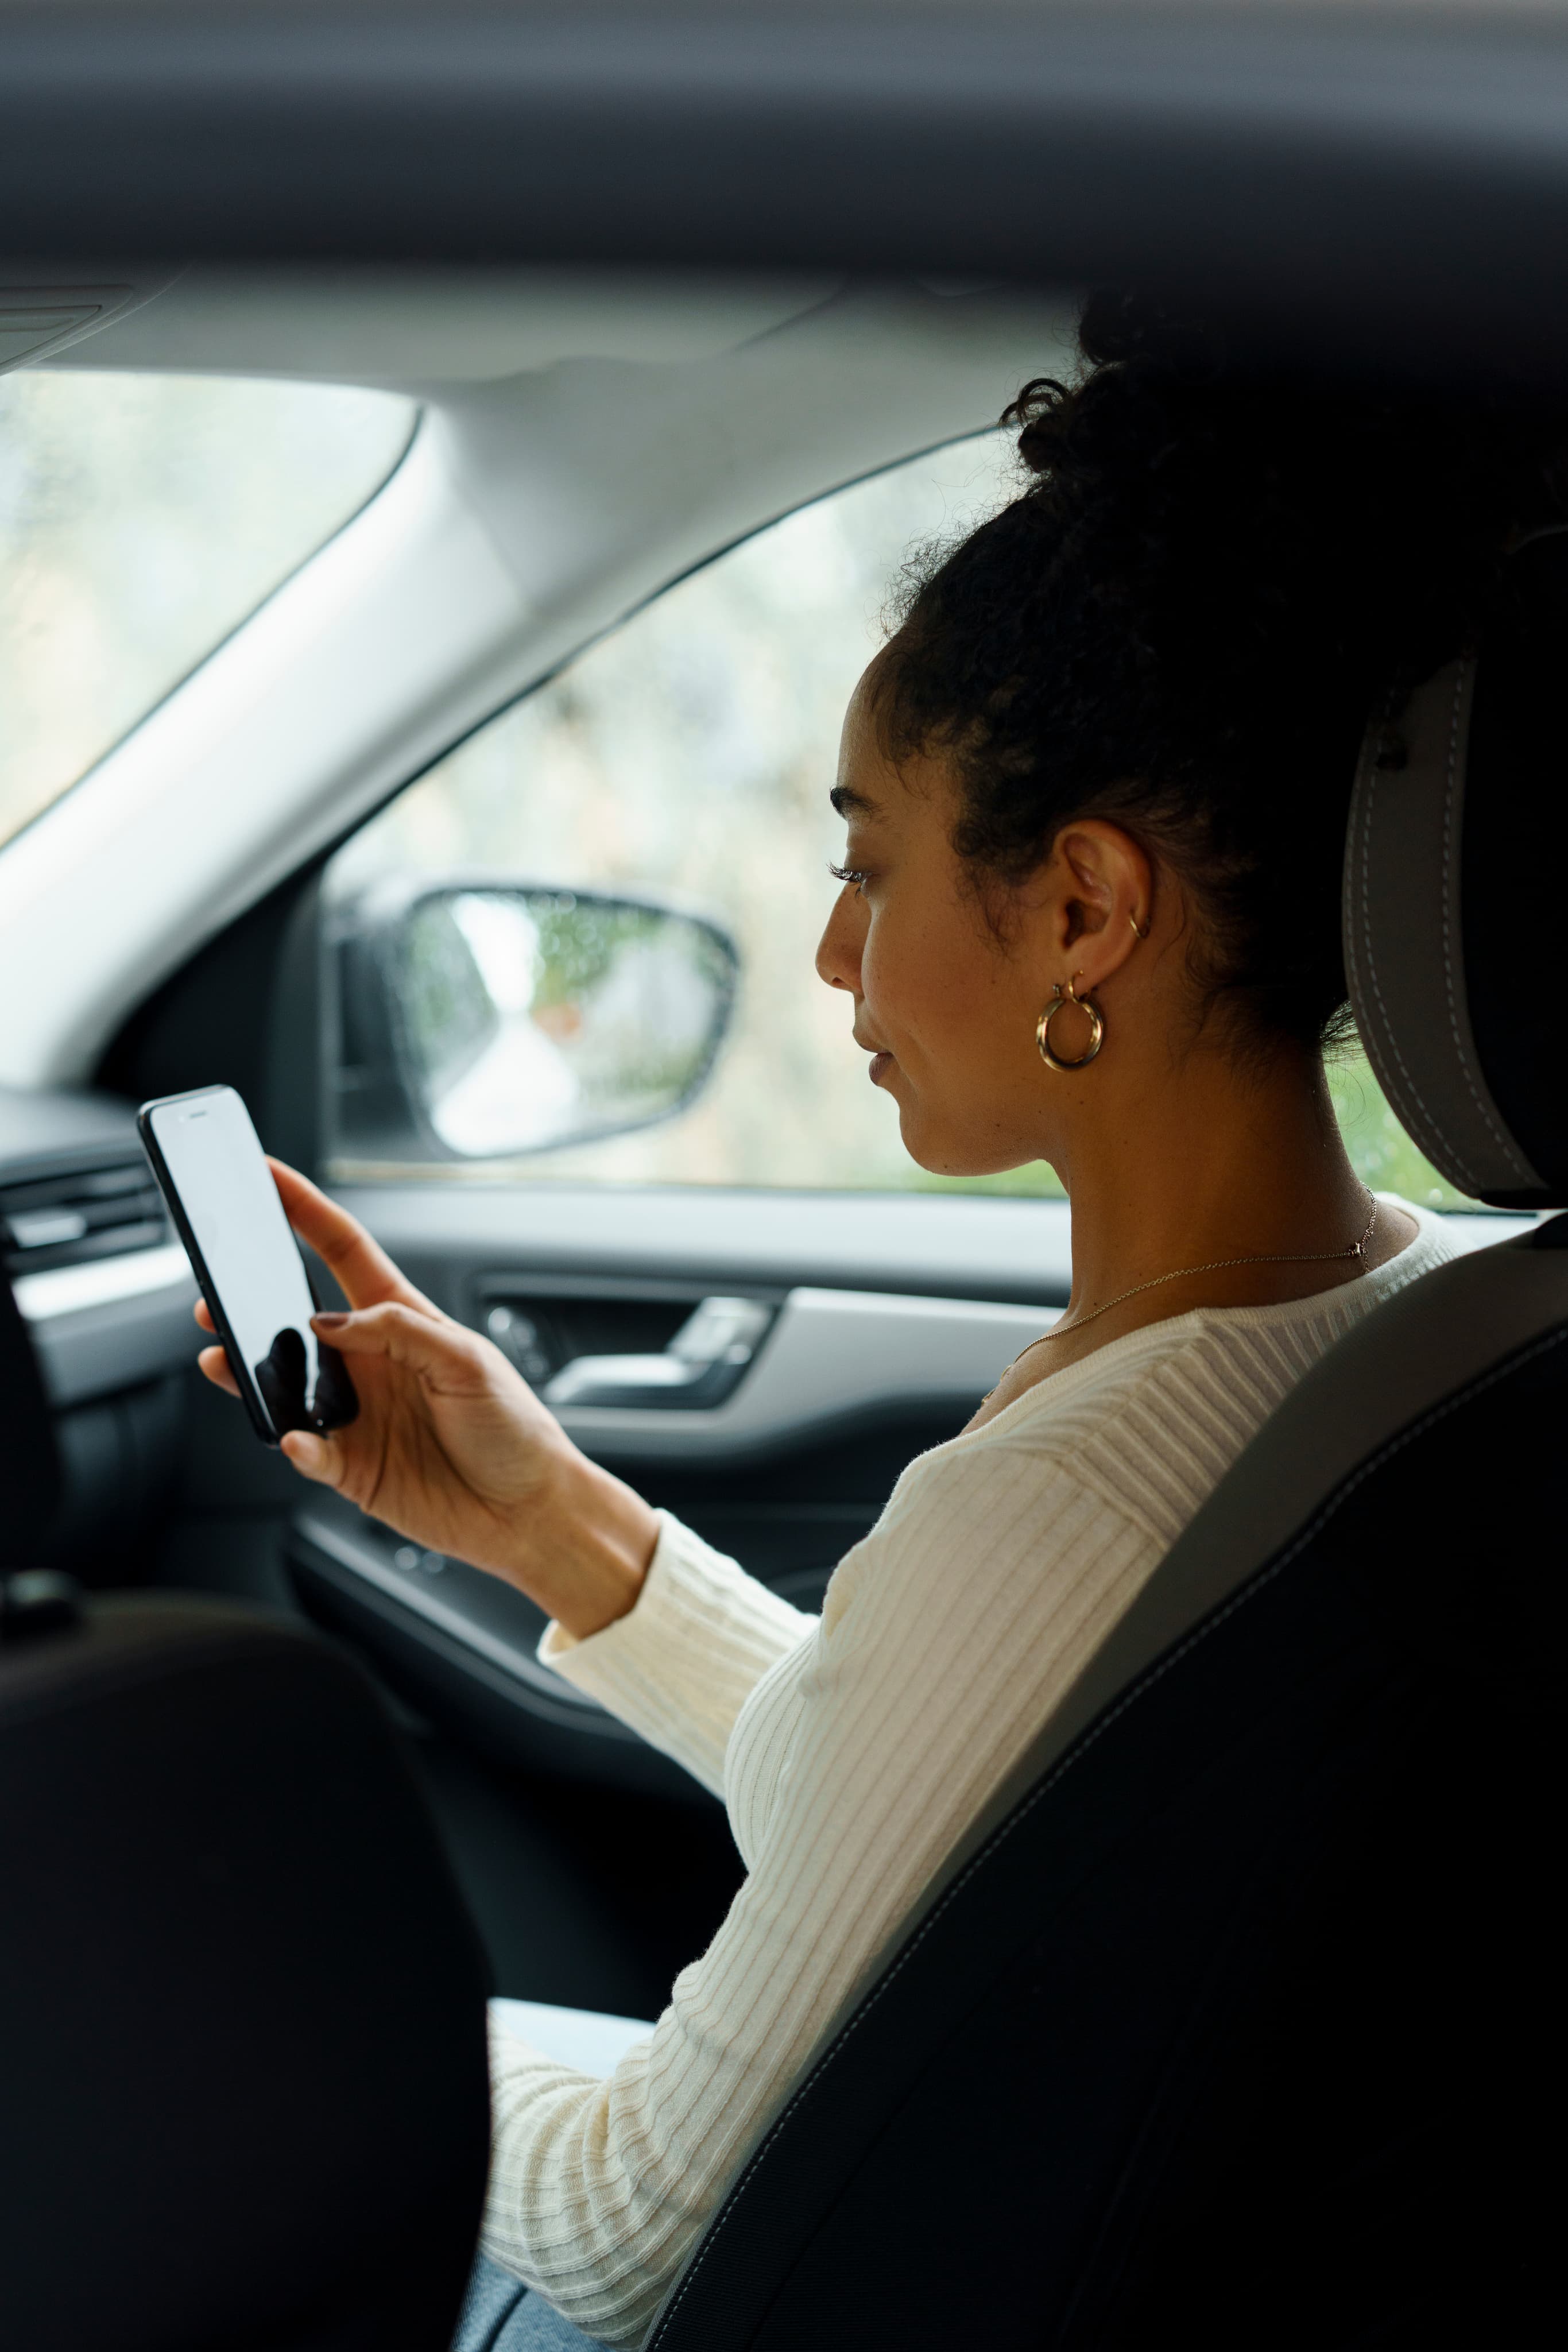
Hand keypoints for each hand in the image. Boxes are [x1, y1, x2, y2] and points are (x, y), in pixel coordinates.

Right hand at [195, 1161, 657, 1637]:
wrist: (529, 1511)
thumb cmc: (515, 1429)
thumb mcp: (469, 1361)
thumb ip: (398, 1331)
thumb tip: (328, 1324)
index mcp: (402, 1322)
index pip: (341, 1251)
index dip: (304, 1210)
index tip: (267, 1173)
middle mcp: (370, 1364)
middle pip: (293, 1320)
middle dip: (247, 1300)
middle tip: (213, 1290)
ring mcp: (356, 1415)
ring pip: (282, 1384)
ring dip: (247, 1370)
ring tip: (222, 1356)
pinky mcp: (350, 1467)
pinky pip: (305, 1451)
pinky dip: (295, 1446)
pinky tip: (295, 1439)